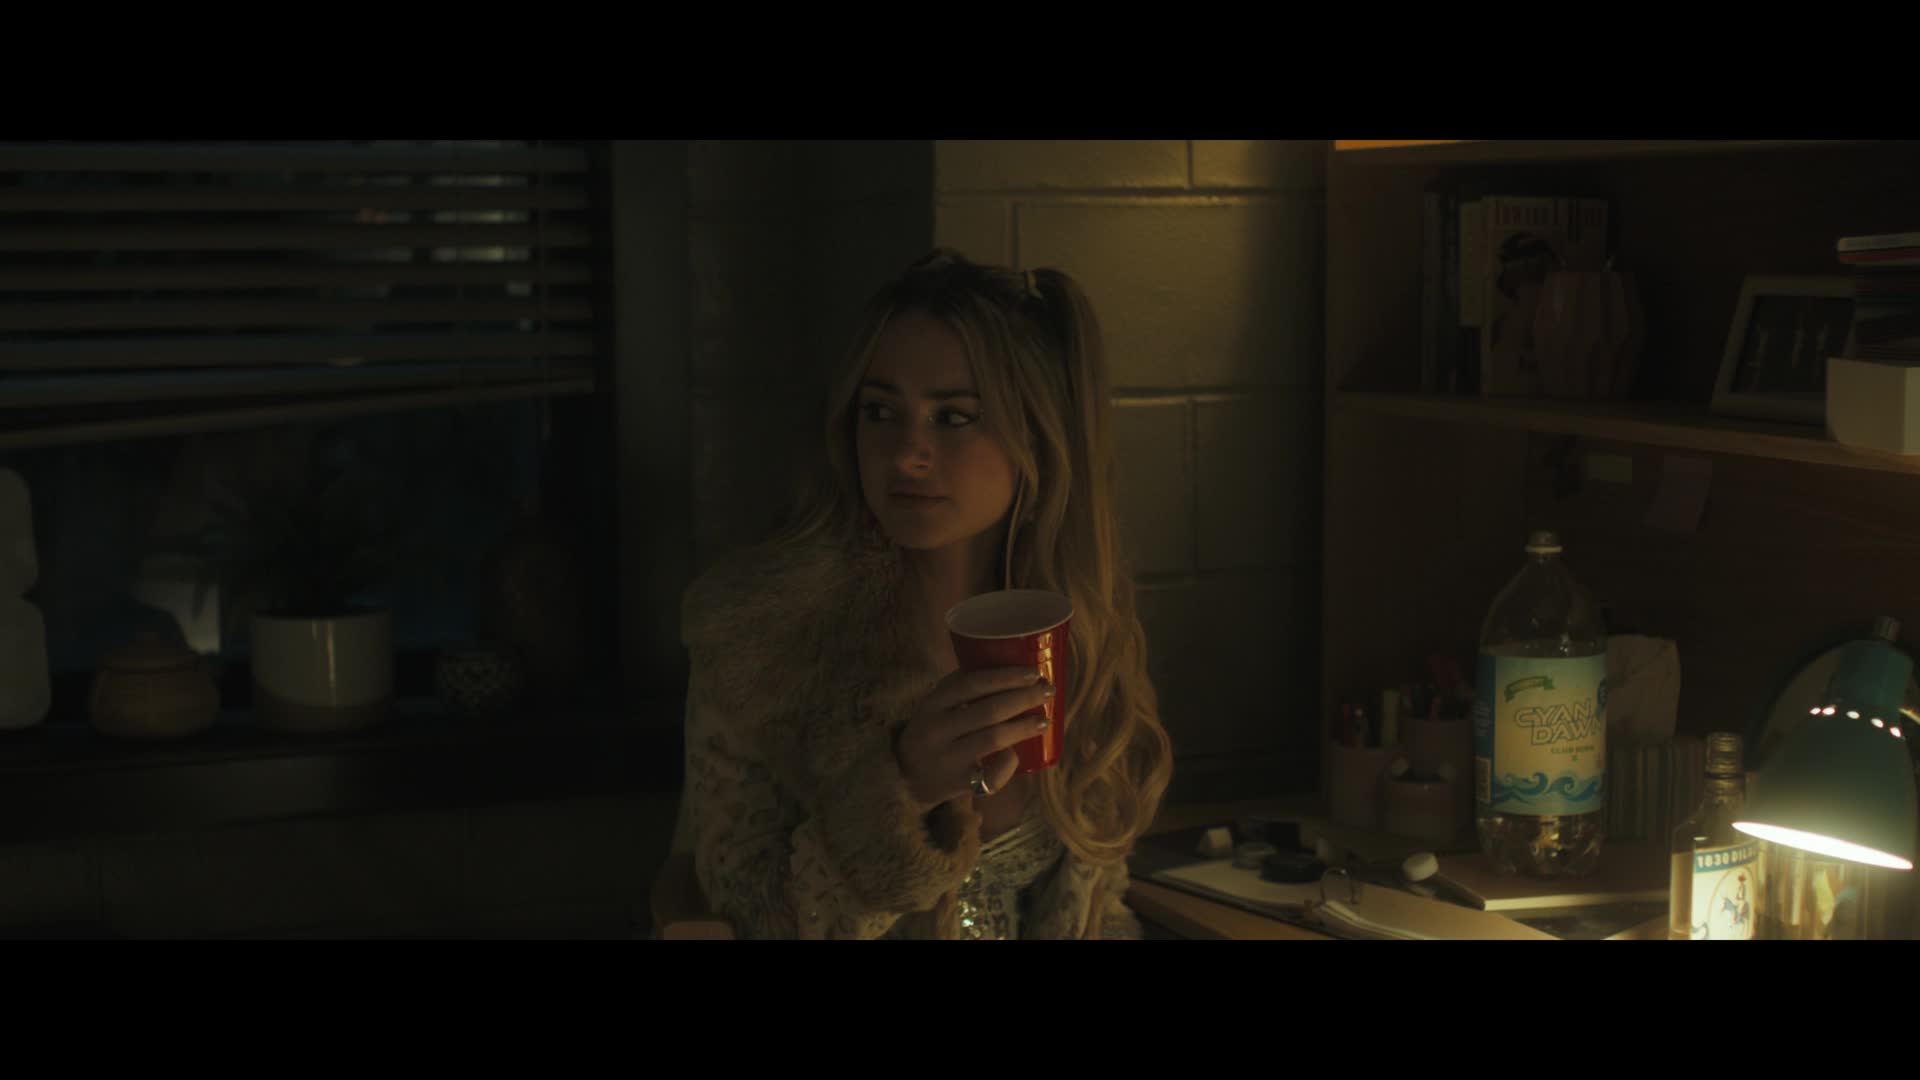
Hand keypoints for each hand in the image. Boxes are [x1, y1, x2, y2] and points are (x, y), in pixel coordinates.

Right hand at [894, 667, 1053, 807]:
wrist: (907, 778)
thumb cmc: (932, 733)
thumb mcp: (935, 706)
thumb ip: (960, 689)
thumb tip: (1008, 667)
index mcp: (932, 704)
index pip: (971, 684)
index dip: (1005, 677)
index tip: (1032, 673)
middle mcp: (937, 730)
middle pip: (989, 711)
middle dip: (1024, 698)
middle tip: (1047, 691)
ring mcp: (947, 758)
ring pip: (994, 739)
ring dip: (1024, 727)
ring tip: (1043, 720)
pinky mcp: (958, 783)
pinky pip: (991, 774)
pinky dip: (1008, 763)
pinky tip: (1017, 754)